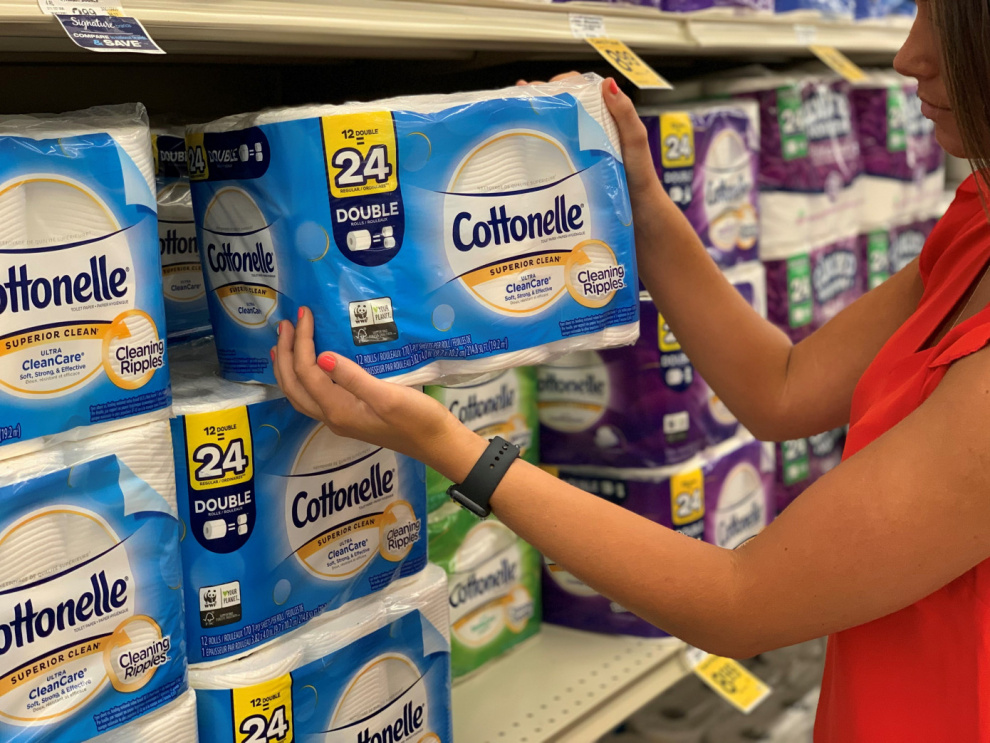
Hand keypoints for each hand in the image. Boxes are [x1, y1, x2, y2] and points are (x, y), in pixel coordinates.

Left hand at [272, 308, 480, 472]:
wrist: (436, 443)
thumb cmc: (417, 419)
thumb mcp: (388, 396)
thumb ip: (354, 378)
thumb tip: (322, 356)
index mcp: (339, 409)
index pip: (307, 372)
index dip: (301, 342)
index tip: (304, 314)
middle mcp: (332, 416)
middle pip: (294, 385)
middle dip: (284, 354)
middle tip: (284, 325)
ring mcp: (339, 418)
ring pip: (299, 394)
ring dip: (287, 368)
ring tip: (283, 344)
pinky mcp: (348, 416)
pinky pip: (312, 396)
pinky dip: (301, 378)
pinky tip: (309, 366)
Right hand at [517, 72, 661, 198]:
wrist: (638, 209)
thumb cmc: (639, 173)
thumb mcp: (634, 139)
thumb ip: (624, 112)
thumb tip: (606, 82)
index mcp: (605, 113)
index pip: (579, 87)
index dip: (559, 84)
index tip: (540, 89)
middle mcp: (589, 125)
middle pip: (562, 104)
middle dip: (540, 99)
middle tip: (520, 102)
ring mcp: (579, 145)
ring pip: (555, 125)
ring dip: (536, 119)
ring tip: (515, 116)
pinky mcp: (572, 163)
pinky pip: (553, 149)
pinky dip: (538, 144)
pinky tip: (522, 144)